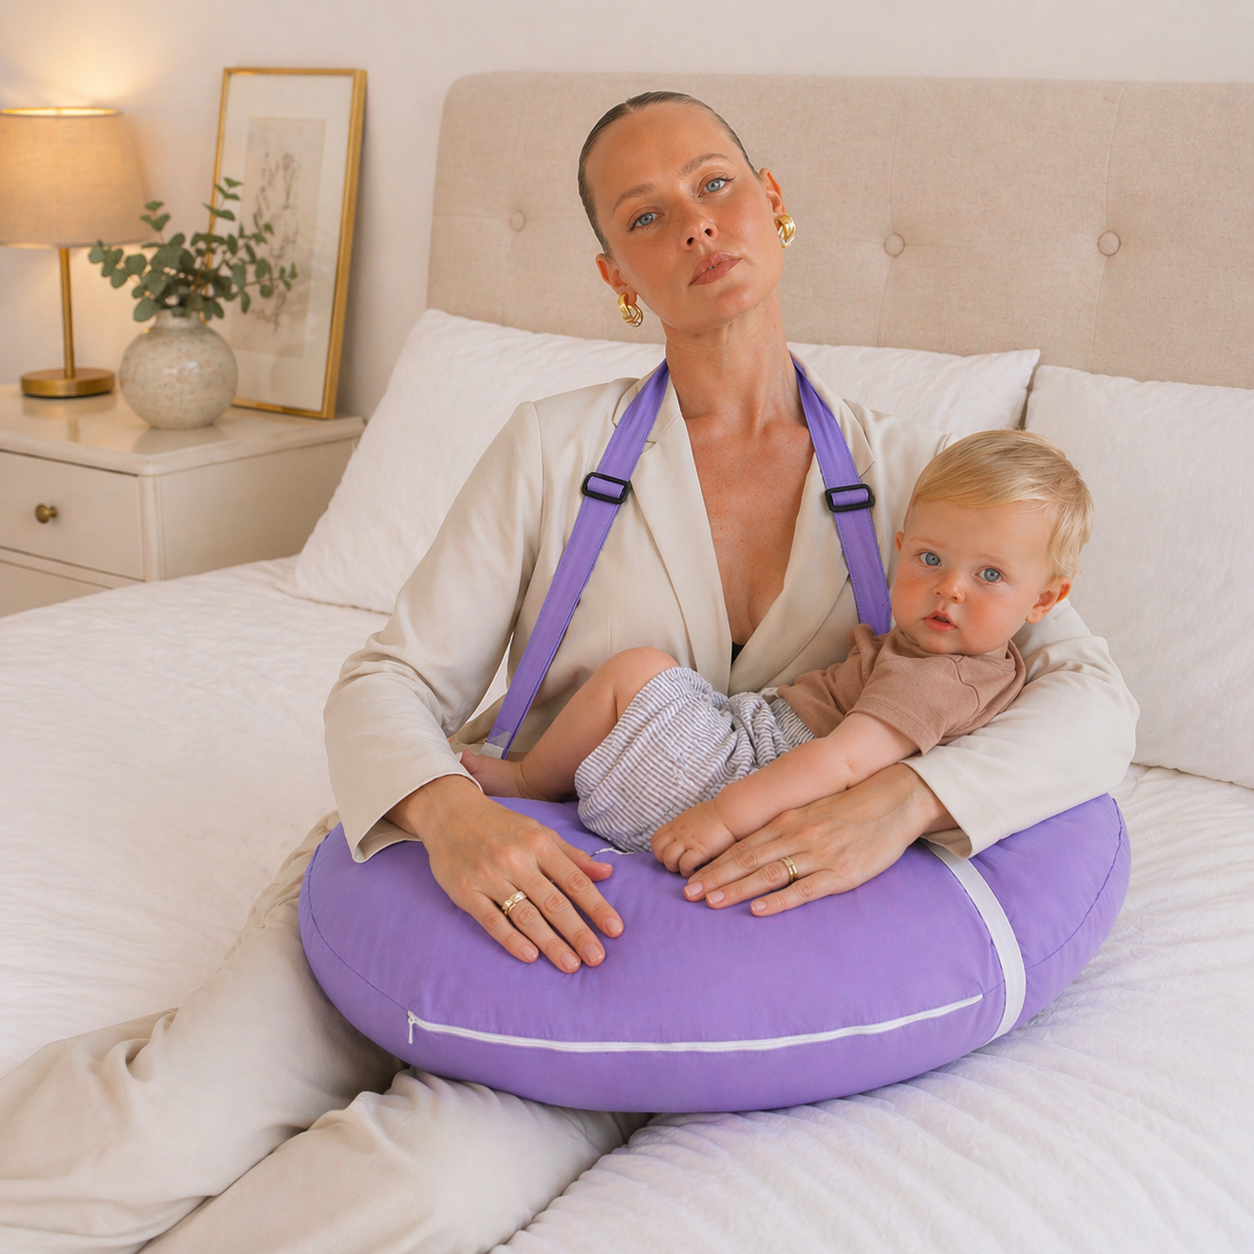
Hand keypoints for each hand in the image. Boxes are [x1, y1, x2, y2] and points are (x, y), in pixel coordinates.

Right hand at [388, 775, 622, 971]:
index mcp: (539, 844)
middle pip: (553, 902)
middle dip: (578, 932)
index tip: (615, 930)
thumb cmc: (500, 824)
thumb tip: (607, 872)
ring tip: (570, 964)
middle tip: (597, 957)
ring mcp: (490, 877)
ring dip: (550, 942)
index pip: (574, 880)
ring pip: (525, 915)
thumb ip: (572, 855)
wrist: (449, 811)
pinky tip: (529, 955)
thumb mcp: (538, 831)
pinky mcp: (466, 892)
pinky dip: (510, 939)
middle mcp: (516, 860)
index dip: (597, 906)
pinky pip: (491, 919)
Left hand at [651, 800, 737, 875]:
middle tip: (675, 864)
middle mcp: (679, 832)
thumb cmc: (718, 815)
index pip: (656, 838)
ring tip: (684, 869)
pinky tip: (694, 870)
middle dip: (664, 860)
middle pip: (658, 849)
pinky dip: (686, 870)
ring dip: (674, 867)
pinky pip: (684, 864)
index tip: (669, 854)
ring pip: (668, 858)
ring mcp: (688, 840)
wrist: (732, 812)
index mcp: (677, 824)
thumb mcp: (694, 816)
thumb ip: (684, 826)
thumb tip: (681, 835)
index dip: (659, 850)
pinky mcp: (700, 849)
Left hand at [682, 764, 951, 915]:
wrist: (892, 800)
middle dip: (715, 878)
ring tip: (712, 902)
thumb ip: (781, 830)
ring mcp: (818, 855)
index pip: (742, 847)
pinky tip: (759, 910)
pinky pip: (804, 889)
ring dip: (737, 889)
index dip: (714, 864)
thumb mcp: (809, 813)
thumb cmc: (847, 809)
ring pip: (769, 874)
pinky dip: (779, 900)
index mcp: (787, 822)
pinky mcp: (840, 873)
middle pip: (747, 861)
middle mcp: (796, 836)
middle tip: (688, 895)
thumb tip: (750, 849)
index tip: (689, 879)